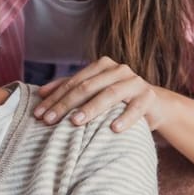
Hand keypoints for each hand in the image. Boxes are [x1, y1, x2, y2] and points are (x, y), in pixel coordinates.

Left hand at [34, 56, 171, 132]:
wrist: (154, 105)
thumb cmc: (118, 101)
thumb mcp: (94, 93)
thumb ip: (70, 89)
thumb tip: (40, 92)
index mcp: (102, 66)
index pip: (73, 82)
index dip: (55, 98)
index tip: (39, 114)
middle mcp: (118, 70)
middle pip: (88, 87)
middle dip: (66, 104)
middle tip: (50, 121)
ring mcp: (134, 82)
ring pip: (110, 94)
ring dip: (91, 108)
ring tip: (75, 122)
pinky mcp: (148, 97)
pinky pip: (136, 108)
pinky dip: (125, 118)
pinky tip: (113, 128)